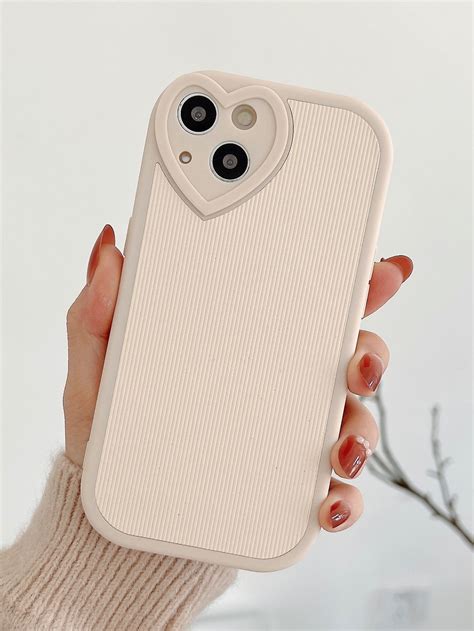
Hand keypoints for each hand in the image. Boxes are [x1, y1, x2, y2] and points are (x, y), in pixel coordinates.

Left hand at [64, 224, 412, 532]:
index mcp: (246, 349)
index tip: (379, 272)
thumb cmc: (109, 431)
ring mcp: (288, 441)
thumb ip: (98, 312)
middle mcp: (278, 389)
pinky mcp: (287, 493)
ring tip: (341, 448)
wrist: (109, 510)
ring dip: (363, 432)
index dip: (351, 287)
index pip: (307, 309)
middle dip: (371, 356)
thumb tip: (108, 250)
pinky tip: (326, 504)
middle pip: (347, 361)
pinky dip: (344, 499)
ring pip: (353, 424)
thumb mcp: (98, 368)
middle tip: (358, 364)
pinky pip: (334, 493)